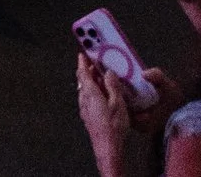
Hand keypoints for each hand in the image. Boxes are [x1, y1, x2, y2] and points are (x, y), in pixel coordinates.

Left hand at [76, 53, 137, 174]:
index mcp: (90, 92)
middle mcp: (84, 98)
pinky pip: (88, 98)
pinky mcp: (88, 115)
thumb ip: (112, 86)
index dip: (83, 62)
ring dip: (91, 81)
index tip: (83, 53)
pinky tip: (102, 95)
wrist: (107, 146)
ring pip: (85, 89)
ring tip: (100, 77)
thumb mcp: (117, 103)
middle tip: (94, 63)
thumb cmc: (113, 125)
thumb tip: (108, 73)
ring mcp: (84, 108)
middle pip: (83, 80)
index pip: (83, 73)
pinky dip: (93, 91)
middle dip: (88, 70)